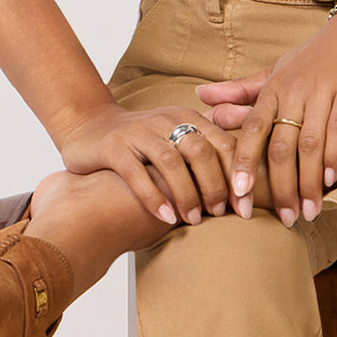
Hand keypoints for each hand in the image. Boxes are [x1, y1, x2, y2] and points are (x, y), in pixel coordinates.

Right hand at [58, 101, 234, 224]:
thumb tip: (243, 190)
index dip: (239, 175)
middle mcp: (166, 120)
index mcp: (188, 117)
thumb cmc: (143, 144)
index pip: (223, 143)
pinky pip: (136, 173)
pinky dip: (154, 196)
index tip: (247, 206)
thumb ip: (205, 155)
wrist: (90, 128)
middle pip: (201, 151)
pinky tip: (165, 217)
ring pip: (171, 162)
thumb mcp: (177, 141)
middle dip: (216, 186)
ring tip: (194, 219)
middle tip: (220, 214)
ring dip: (187, 193)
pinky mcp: (114, 146)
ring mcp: (138, 132)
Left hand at [195, 10, 336, 225]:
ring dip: (308, 182)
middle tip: (283, 219)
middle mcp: (293, 90)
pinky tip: (333, 180)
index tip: (238, 199)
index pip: (251, 132)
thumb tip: (201, 97)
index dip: (243, 166)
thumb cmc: (318, 53)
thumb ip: (242, 91)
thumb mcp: (279, 69)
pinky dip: (335, 156)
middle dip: (279, 187)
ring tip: (308, 212)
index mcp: (273, 88)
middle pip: (279, 146)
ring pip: (309, 143)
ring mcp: (323, 90)